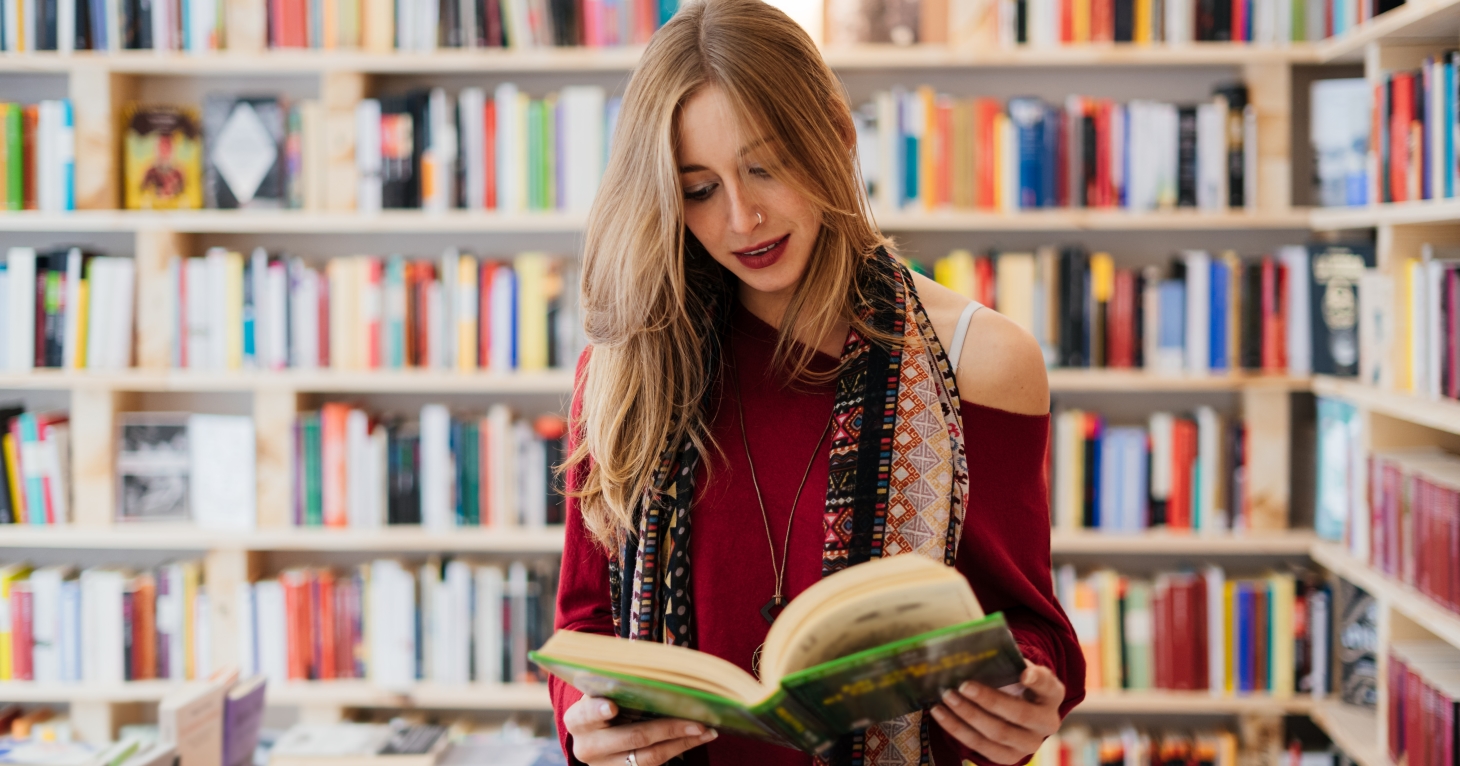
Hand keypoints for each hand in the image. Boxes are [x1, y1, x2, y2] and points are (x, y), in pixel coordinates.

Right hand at [564, 695, 718, 765]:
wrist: (596, 735)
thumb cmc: (606, 702)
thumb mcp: (605, 691)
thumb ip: (621, 682)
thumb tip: (661, 666)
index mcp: (578, 719)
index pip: (586, 715)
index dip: (597, 711)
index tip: (611, 707)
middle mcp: (588, 747)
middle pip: (631, 737)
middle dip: (668, 728)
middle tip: (696, 720)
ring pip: (649, 756)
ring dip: (682, 741)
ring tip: (706, 729)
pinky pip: (656, 764)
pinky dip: (680, 748)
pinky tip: (699, 736)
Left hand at [929, 662, 1064, 765]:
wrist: (1020, 714)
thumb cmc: (1015, 684)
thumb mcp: (1017, 671)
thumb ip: (1005, 663)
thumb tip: (975, 651)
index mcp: (1052, 694)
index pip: (1048, 685)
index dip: (1037, 680)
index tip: (1024, 673)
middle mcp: (1046, 722)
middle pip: (1019, 714)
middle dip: (989, 700)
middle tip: (964, 686)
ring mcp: (1029, 744)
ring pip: (997, 733)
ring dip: (968, 715)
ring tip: (947, 697)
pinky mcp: (1009, 757)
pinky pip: (980, 746)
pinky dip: (957, 729)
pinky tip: (941, 713)